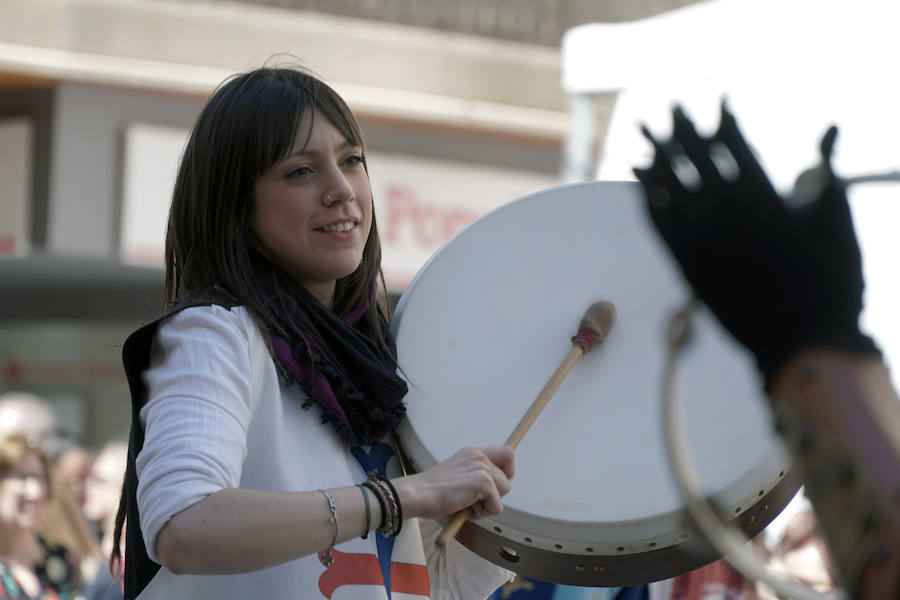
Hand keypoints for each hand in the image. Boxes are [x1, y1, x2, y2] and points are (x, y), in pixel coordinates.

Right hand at [393, 446, 514, 519]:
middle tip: (472, 500)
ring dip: (487, 505)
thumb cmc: (431, 490)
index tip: (496, 485)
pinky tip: (464, 508)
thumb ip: (474, 475)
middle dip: (494, 495)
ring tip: (466, 504)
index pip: (506, 452)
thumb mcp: (458, 474)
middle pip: (507, 479)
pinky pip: (496, 507)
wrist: (417, 494)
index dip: (507, 470)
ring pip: (503, 493)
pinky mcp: (483, 482)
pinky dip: (482, 514)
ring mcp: (482, 468)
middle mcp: (479, 456)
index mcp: (472, 452)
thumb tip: (493, 490)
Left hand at [633, 102, 878, 382]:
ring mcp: (698, 235)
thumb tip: (829, 131)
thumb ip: (824, 174)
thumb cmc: (829, 281)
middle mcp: (723, 208)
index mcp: (760, 192)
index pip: (733, 142)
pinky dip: (647, 194)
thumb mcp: (836, 221)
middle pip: (692, 155)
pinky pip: (656, 219)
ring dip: (655, 154)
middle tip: (670, 108)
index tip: (718, 102)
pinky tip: (639, 179)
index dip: (723, 119)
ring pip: (666, 183)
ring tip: (643, 134)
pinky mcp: (683, 261)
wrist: (801, 338)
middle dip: (681, 129)